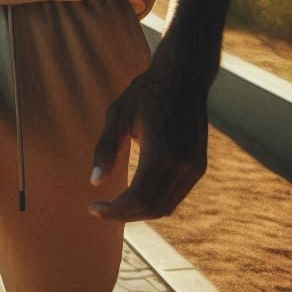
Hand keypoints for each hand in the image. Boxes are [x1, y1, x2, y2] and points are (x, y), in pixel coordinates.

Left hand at [88, 59, 207, 221]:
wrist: (183, 77)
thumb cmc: (145, 92)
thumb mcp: (117, 113)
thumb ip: (106, 148)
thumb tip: (94, 183)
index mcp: (161, 151)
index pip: (137, 197)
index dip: (114, 210)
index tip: (92, 207)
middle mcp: (182, 164)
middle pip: (151, 207)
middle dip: (123, 214)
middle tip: (99, 209)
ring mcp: (194, 167)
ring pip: (166, 207)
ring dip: (139, 212)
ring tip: (115, 205)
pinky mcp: (199, 165)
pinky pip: (175, 195)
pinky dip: (154, 202)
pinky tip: (135, 194)